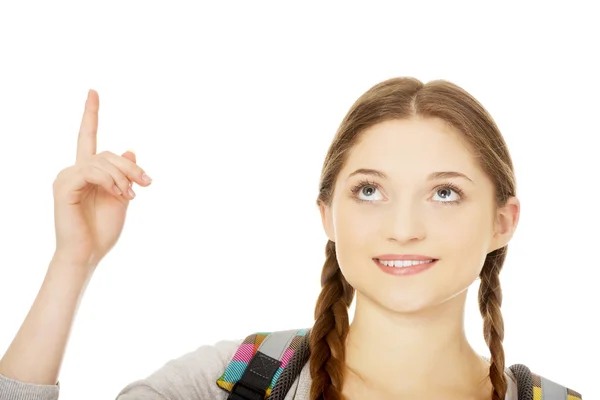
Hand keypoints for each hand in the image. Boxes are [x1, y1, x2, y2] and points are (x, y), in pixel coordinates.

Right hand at [51, 89, 151, 267]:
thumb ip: (125, 174)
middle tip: (146, 184)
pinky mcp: (64, 186)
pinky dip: (110, 181)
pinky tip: (118, 194)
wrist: (89, 254)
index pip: (88, 137)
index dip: (91, 114)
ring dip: (123, 177)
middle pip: (108, 152)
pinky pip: (92, 171)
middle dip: (131, 167)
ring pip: (102, 160)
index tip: (93, 91)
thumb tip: (130, 148)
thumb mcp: (122, 197)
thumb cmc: (103, 229)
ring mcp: (67, 177)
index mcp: (88, 172)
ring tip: (129, 196)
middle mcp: (74, 170)